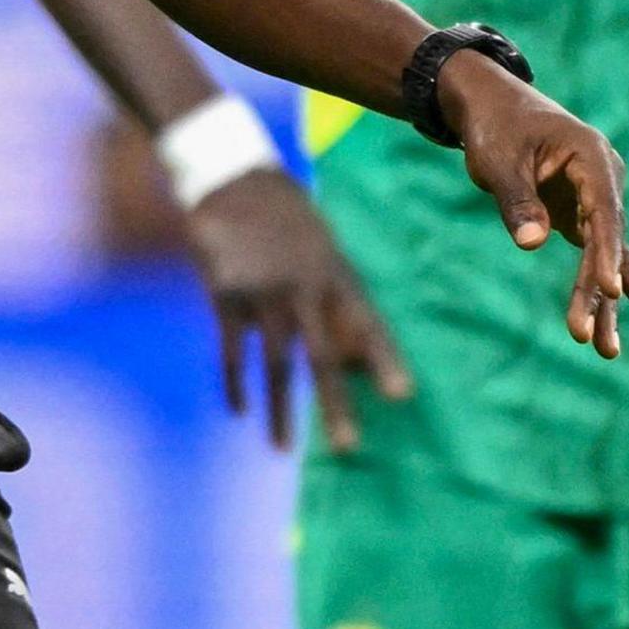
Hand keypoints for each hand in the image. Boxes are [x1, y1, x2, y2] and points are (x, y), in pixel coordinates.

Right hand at [186, 170, 409, 453]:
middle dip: (334, 403)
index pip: (367, 323)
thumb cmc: (288, 223)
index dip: (384, 360)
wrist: (233, 178)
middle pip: (322, 354)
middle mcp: (304, 285)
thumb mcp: (324, 252)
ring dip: (280, 410)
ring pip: (276, 362)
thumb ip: (339, 305)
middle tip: (348, 448)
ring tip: (285, 450)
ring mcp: (264, 291)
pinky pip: (234, 350)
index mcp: (336, 272)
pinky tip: (242, 411)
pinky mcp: (227, 294)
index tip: (402, 396)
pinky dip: (237, 383)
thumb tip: (356, 364)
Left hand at [437, 51, 628, 356]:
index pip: (605, 213)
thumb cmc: (494, 127)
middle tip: (595, 344)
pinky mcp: (582, 215)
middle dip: (602, 293)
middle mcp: (604, 179)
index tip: (608, 290)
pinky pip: (594, 255)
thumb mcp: (499, 161)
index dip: (607, 253)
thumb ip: (517, 202)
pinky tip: (610, 324)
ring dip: (605, 302)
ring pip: (607, 256)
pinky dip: (598, 287)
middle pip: (609, 242)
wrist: (489, 104)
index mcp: (592, 157)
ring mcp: (596, 199)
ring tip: (608, 353)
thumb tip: (531, 244)